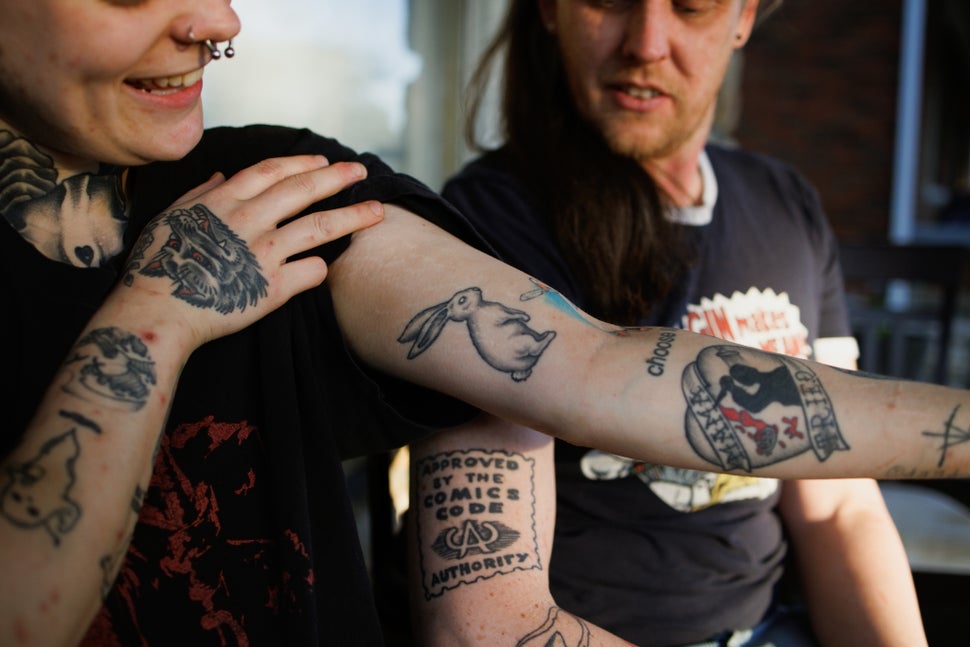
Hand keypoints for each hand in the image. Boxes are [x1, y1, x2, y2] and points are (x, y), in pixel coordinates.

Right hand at [117, 154, 382, 347]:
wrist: (156, 313)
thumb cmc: (155, 267)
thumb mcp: (169, 218)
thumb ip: (199, 195)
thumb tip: (218, 176)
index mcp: (224, 200)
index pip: (271, 171)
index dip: (301, 163)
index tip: (322, 160)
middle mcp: (249, 219)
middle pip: (303, 190)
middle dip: (336, 177)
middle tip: (361, 170)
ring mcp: (264, 252)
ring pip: (320, 227)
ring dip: (353, 216)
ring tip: (378, 211)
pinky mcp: (273, 287)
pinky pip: (312, 271)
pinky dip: (322, 268)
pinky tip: (327, 267)